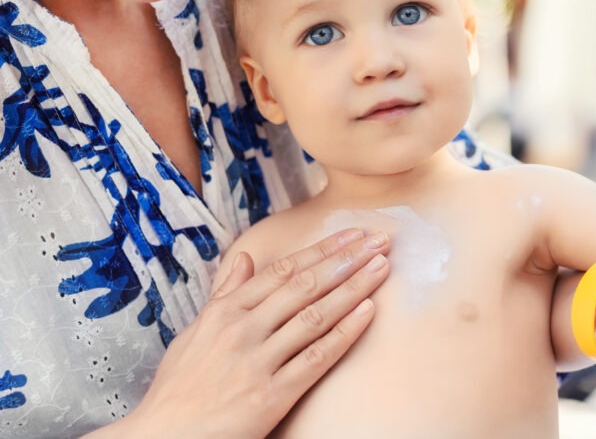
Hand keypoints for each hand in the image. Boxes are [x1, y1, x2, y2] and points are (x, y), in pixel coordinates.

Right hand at [95, 228, 390, 437]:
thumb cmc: (178, 388)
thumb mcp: (194, 333)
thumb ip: (224, 295)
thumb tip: (244, 258)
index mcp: (225, 312)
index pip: (284, 270)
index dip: (322, 249)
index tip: (353, 234)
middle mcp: (242, 330)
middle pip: (305, 285)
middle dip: (346, 259)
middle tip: (380, 240)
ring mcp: (257, 362)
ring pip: (315, 315)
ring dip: (353, 288)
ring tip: (382, 267)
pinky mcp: (270, 396)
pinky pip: (316, 358)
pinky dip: (344, 333)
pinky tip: (368, 312)